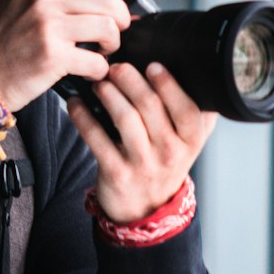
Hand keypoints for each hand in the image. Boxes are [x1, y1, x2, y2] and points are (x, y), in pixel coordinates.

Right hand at [0, 0, 131, 111]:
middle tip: (116, 33)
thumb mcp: (13, 7)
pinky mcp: (54, 57)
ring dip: (113, 45)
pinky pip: (97, 61)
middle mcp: (41, 0)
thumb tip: (87, 2)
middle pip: (106, 0)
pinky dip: (100, 71)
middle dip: (121, 19)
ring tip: (102, 54)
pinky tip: (88, 75)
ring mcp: (48, 28)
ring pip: (108, 28)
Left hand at [67, 62, 217, 222]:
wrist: (146, 208)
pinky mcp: (116, 173)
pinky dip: (83, 117)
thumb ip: (198, 111)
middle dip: (130, 80)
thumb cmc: (166, 161)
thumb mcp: (189, 140)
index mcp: (191, 140)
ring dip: (108, 94)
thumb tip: (195, 70)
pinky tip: (75, 103)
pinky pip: (97, 138)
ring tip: (99, 82)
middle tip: (116, 66)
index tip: (152, 65)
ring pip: (124, 119)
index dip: (169, 85)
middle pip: (150, 107)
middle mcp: (170, 153)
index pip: (187, 109)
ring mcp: (143, 164)